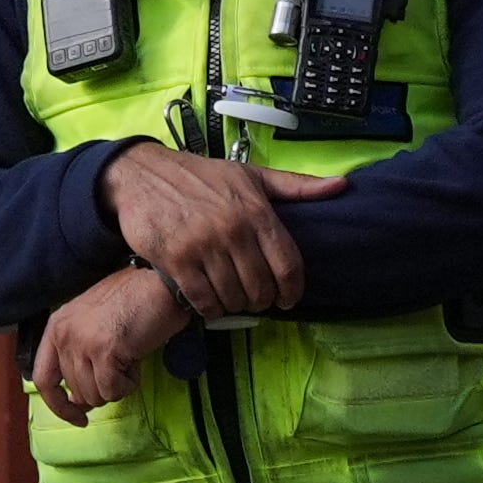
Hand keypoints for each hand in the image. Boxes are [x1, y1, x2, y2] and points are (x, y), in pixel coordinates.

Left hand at [29, 262, 201, 419]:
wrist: (161, 284)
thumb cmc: (134, 303)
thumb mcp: (94, 325)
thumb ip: (81, 358)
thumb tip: (80, 402)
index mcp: (56, 326)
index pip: (42, 378)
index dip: (58, 405)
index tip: (79, 418)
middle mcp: (63, 334)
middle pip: (76, 391)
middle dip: (103, 387)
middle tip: (122, 365)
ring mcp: (81, 342)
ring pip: (95, 395)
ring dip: (119, 384)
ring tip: (130, 357)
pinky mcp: (104, 351)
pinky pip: (113, 390)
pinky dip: (130, 383)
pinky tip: (136, 360)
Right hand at [102, 140, 339, 320]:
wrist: (140, 174)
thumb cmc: (200, 176)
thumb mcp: (250, 175)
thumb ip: (296, 186)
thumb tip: (342, 185)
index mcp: (256, 211)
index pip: (288, 265)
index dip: (292, 290)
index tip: (288, 299)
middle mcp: (232, 230)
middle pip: (261, 287)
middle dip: (262, 300)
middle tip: (255, 299)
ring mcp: (202, 247)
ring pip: (233, 296)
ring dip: (236, 305)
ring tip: (233, 299)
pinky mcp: (174, 261)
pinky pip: (202, 299)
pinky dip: (210, 307)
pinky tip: (210, 301)